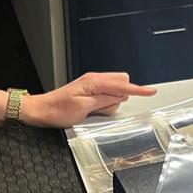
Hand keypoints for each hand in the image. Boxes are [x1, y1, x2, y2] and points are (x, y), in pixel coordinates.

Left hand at [20, 72, 155, 127]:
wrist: (41, 111)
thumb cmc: (57, 110)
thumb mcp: (83, 108)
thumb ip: (104, 101)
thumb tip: (119, 97)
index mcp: (94, 82)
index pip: (122, 85)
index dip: (138, 89)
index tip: (151, 91)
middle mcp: (94, 80)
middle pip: (120, 84)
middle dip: (120, 97)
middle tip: (104, 109)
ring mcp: (91, 85)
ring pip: (113, 92)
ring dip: (110, 103)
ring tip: (92, 112)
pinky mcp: (89, 92)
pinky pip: (105, 97)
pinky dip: (103, 104)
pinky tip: (91, 111)